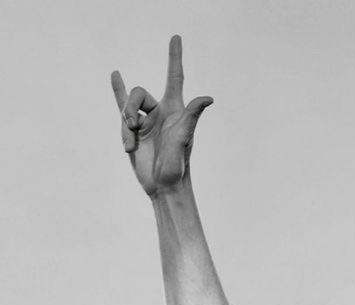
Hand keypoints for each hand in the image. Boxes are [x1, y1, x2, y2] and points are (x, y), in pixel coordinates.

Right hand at [111, 35, 212, 195]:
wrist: (163, 186)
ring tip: (129, 145)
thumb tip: (208, 97)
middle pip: (139, 93)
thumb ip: (192, 115)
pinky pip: (122, 107)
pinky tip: (115, 75)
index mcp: (174, 109)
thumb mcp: (184, 138)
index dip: (174, 57)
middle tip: (132, 128)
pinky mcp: (133, 132)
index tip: (176, 37)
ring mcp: (146, 122)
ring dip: (124, 127)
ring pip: (126, 108)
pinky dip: (118, 92)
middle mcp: (160, 112)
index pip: (174, 76)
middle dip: (130, 108)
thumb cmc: (178, 164)